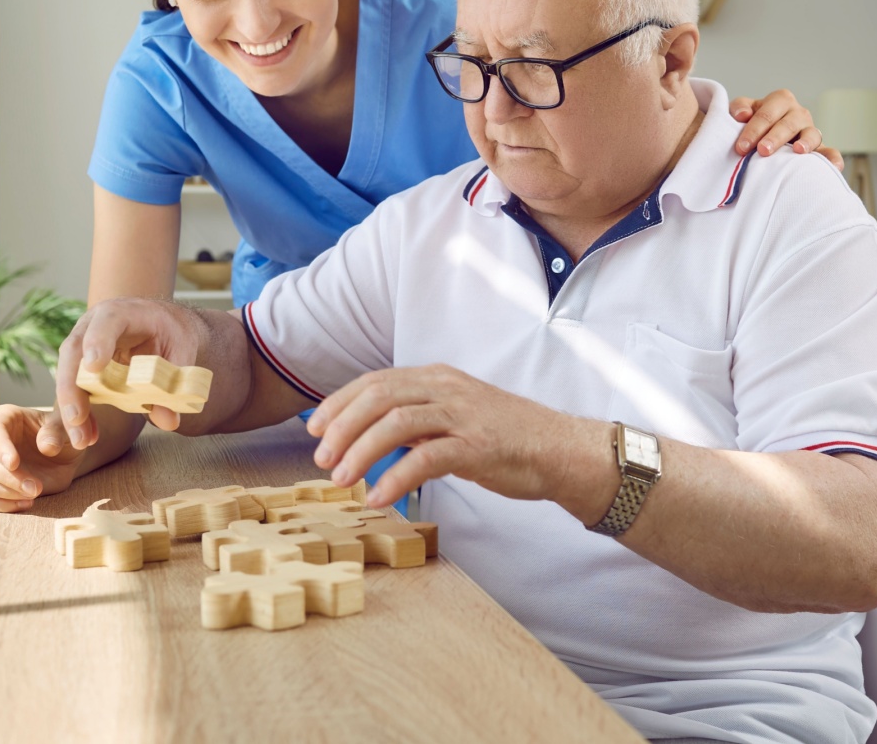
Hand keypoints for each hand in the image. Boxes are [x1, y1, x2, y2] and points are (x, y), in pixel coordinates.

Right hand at [0, 404, 80, 511]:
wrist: (64, 456)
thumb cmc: (62, 435)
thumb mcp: (67, 428)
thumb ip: (57, 433)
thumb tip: (47, 447)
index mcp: (4, 417)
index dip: (0, 448)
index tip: (14, 463)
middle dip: (9, 477)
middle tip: (35, 487)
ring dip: (3, 492)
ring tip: (33, 495)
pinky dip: (3, 505)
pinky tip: (27, 503)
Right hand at [54, 296, 217, 448]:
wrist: (162, 323)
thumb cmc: (171, 331)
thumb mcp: (183, 351)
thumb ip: (176, 382)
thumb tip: (168, 421)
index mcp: (123, 311)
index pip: (107, 321)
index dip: (98, 341)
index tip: (94, 367)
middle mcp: (94, 325)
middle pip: (74, 351)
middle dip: (72, 386)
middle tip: (77, 417)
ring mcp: (83, 344)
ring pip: (68, 374)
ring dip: (71, 408)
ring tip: (81, 439)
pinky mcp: (81, 366)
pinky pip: (75, 389)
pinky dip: (80, 413)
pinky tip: (87, 435)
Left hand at [305, 364, 579, 509]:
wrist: (561, 450)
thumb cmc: (506, 439)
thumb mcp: (455, 418)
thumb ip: (418, 421)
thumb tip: (373, 437)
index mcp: (438, 378)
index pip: (376, 381)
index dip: (339, 403)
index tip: (315, 429)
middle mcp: (447, 388)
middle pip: (379, 397)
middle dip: (343, 427)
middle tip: (321, 458)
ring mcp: (463, 415)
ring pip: (397, 423)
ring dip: (361, 451)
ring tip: (342, 479)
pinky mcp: (478, 446)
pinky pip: (426, 458)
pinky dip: (396, 478)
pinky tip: (379, 498)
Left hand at [730, 89, 844, 170]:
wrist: (763, 135)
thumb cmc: (752, 123)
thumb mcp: (743, 111)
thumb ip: (739, 108)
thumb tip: (743, 115)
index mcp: (780, 100)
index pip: (767, 113)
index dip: (754, 129)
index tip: (741, 147)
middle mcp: (798, 113)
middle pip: (788, 124)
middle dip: (775, 137)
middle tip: (762, 150)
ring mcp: (810, 130)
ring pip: (811, 134)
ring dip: (805, 142)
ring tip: (798, 151)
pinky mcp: (819, 149)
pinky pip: (829, 152)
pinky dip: (832, 159)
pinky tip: (834, 167)